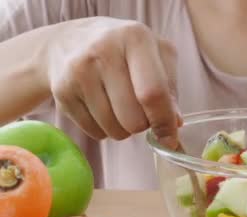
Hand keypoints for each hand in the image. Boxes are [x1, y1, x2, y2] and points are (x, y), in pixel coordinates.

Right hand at [44, 18, 180, 147]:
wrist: (68, 41)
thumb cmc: (124, 50)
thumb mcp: (156, 54)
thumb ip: (170, 88)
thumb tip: (174, 124)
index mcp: (136, 37)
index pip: (153, 93)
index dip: (164, 122)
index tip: (169, 138)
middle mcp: (104, 51)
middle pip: (134, 119)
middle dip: (143, 125)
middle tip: (141, 112)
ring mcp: (79, 71)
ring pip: (114, 129)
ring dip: (124, 129)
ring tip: (121, 108)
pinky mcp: (62, 91)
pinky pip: (95, 132)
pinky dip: (105, 130)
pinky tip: (102, 108)